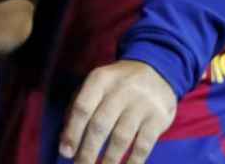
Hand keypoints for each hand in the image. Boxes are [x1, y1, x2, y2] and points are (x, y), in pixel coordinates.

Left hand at [59, 60, 176, 163]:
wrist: (156, 70)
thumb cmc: (116, 85)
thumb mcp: (97, 85)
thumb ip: (80, 108)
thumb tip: (66, 142)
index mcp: (100, 80)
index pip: (83, 108)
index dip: (73, 132)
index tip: (66, 152)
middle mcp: (121, 89)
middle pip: (100, 125)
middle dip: (88, 151)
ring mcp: (142, 103)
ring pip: (121, 138)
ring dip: (109, 160)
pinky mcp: (159, 117)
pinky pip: (144, 145)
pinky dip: (133, 161)